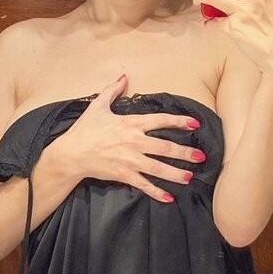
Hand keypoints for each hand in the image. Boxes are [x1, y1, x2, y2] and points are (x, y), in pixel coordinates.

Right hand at [54, 74, 205, 202]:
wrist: (71, 154)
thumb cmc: (85, 130)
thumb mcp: (98, 105)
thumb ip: (112, 90)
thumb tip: (123, 75)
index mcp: (130, 123)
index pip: (160, 120)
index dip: (179, 121)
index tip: (195, 123)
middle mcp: (134, 141)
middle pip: (165, 147)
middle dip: (185, 152)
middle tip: (201, 156)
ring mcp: (129, 160)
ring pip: (158, 168)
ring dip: (176, 173)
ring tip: (190, 177)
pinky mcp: (123, 174)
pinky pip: (143, 184)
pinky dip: (156, 192)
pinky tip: (169, 198)